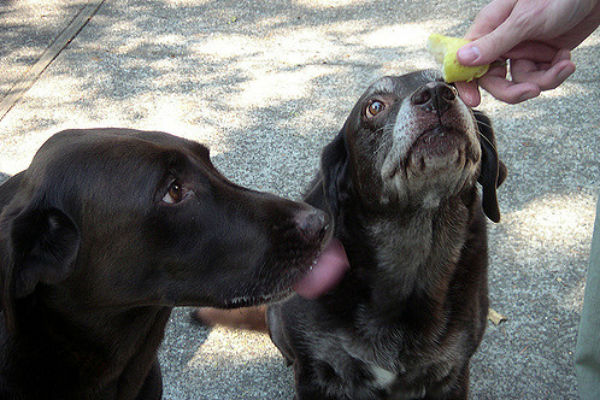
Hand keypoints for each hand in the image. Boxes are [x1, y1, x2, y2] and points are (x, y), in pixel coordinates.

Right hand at [455, 0, 599, 105]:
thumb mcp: (524, 20)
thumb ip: (494, 42)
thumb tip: (462, 59)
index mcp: (489, 29)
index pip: (467, 61)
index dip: (467, 82)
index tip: (474, 100)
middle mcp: (502, 42)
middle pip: (494, 80)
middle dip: (514, 90)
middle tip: (531, 91)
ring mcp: (522, 50)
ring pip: (522, 81)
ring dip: (545, 79)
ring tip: (563, 64)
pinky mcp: (540, 56)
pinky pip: (541, 77)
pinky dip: (556, 72)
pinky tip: (565, 57)